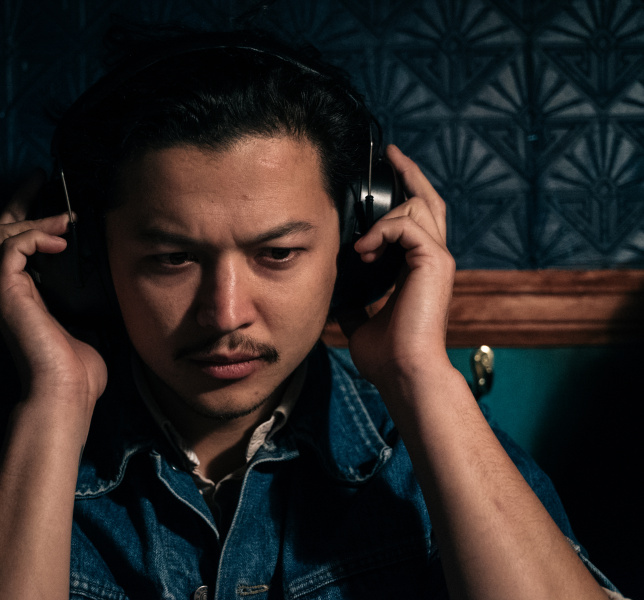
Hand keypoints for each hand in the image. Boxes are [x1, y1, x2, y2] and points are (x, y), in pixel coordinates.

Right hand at [0, 170, 106, 410]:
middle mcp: (10, 291)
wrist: (65, 396)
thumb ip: (95, 296)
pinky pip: (10, 247)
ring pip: (1, 234)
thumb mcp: (94, 322)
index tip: (51, 195)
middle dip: (20, 202)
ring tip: (62, 214)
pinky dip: (33, 235)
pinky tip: (60, 238)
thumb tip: (117, 276)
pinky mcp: (6, 294)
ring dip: (31, 216)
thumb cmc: (79, 371)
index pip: (19, 245)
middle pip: (1, 231)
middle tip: (41, 179)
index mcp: (28, 297)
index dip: (31, 216)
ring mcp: (4, 292)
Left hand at [347, 145, 454, 390]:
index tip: (385, 178)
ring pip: (417, 207)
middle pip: (428, 201)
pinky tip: (364, 250)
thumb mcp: (361, 320)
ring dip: (384, 217)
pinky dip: (382, 232)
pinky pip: (407, 225)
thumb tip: (337, 295)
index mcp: (418, 269)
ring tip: (361, 246)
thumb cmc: (386, 356)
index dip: (404, 196)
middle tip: (391, 155)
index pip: (417, 221)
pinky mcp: (436, 262)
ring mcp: (438, 259)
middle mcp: (433, 259)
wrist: (403, 373)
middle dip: (410, 175)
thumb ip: (356, 301)